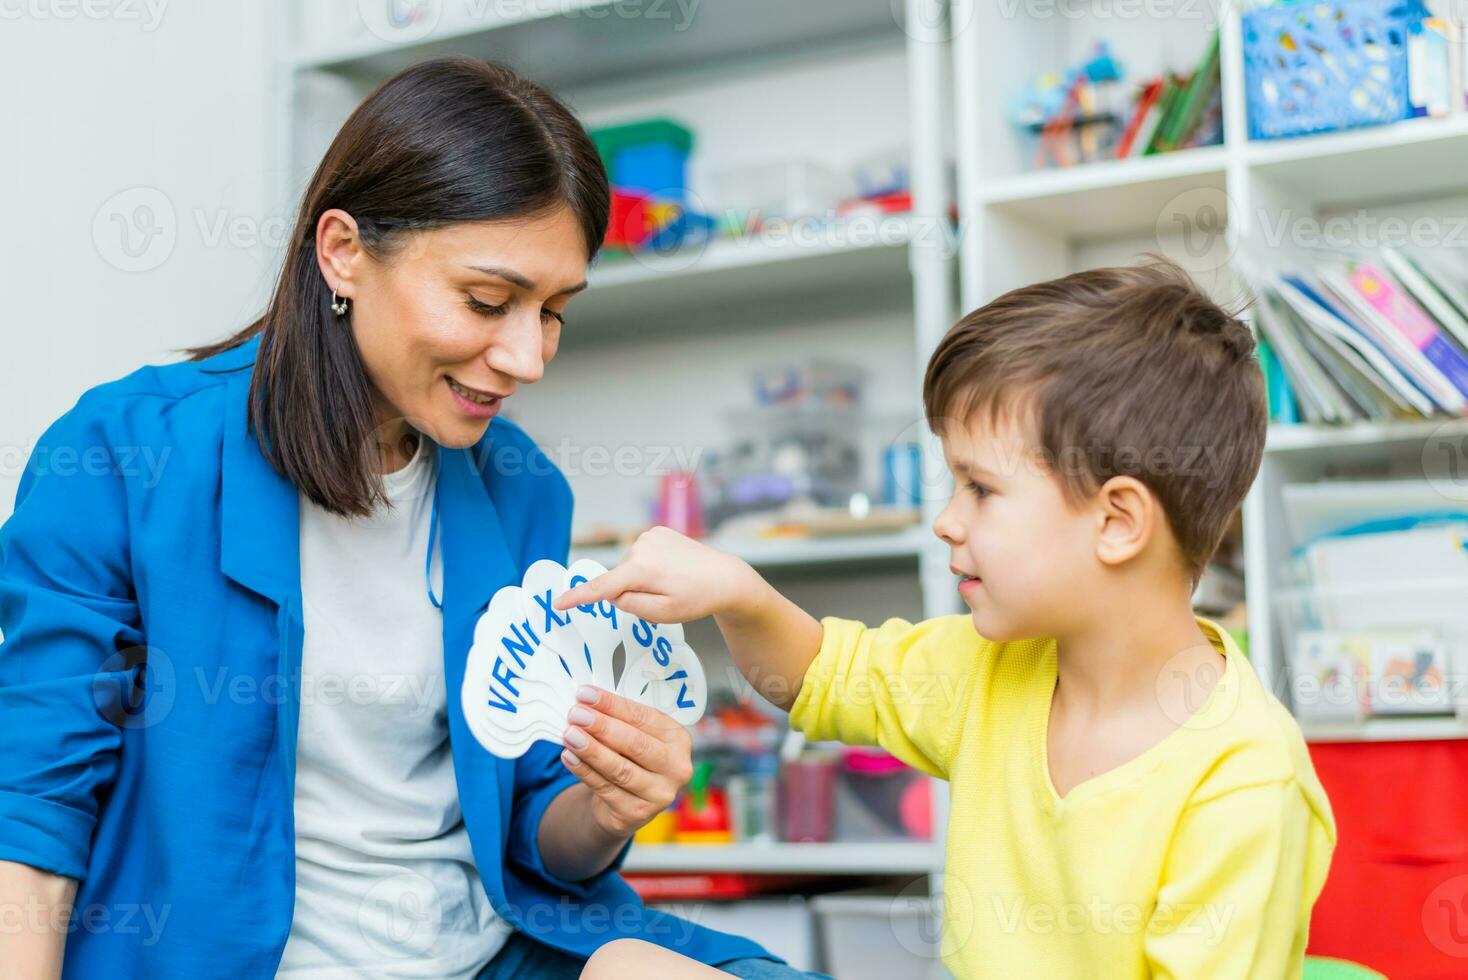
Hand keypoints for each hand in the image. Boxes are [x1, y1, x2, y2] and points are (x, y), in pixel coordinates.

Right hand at [554, 525, 761, 624]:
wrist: (725, 577)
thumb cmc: (697, 598)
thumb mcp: (662, 614)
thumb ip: (630, 605)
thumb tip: (613, 594)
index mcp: (642, 569)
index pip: (602, 587)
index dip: (578, 597)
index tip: (558, 603)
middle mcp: (642, 546)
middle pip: (619, 579)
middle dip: (632, 592)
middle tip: (665, 597)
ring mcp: (650, 535)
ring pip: (630, 568)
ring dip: (643, 579)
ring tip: (672, 583)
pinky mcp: (658, 531)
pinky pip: (641, 556)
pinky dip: (650, 566)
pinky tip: (671, 569)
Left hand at [560, 685, 693, 838]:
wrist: (626, 802)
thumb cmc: (631, 758)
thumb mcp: (635, 735)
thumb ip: (619, 719)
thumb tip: (587, 702)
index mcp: (678, 739)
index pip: (643, 717)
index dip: (613, 705)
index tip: (586, 694)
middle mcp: (676, 767)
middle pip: (636, 744)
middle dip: (602, 727)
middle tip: (576, 714)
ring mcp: (659, 794)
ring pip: (620, 769)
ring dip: (591, 750)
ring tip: (570, 734)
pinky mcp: (636, 813)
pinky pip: (605, 788)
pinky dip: (584, 771)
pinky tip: (569, 756)